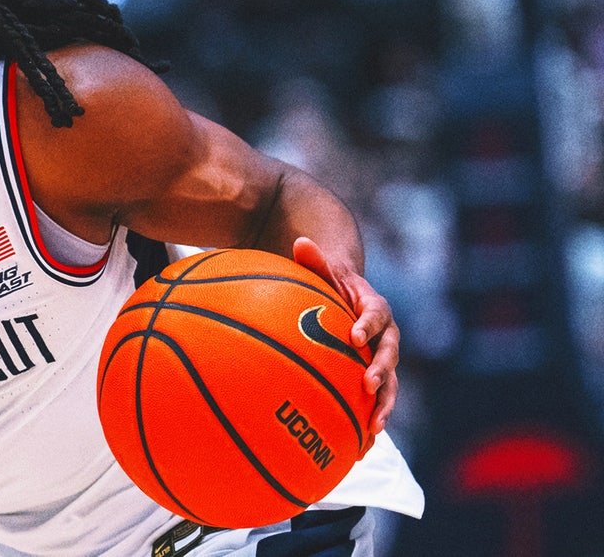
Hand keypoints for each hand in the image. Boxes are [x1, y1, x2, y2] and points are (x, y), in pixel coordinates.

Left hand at [292, 237, 397, 446]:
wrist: (347, 297)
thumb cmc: (330, 283)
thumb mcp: (323, 270)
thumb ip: (314, 259)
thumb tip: (301, 240)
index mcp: (373, 307)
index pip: (376, 315)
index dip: (368, 324)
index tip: (354, 336)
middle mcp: (385, 335)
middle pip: (390, 354)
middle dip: (381, 371)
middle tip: (368, 385)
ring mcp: (382, 359)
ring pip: (389, 384)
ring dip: (384, 404)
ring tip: (374, 428)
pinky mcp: (374, 377)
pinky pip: (376, 401)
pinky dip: (371, 421)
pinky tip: (361, 449)